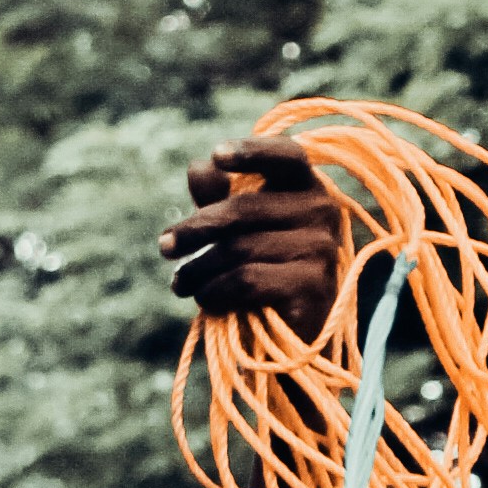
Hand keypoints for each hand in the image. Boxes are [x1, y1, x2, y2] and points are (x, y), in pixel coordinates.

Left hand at [164, 137, 349, 327]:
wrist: (294, 335)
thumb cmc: (266, 272)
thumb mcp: (239, 231)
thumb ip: (220, 198)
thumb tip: (197, 167)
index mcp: (307, 187)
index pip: (285, 155)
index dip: (251, 152)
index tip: (216, 154)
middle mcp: (322, 210)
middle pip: (243, 209)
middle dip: (195, 230)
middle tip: (165, 247)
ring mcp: (321, 247)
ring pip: (239, 249)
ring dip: (199, 269)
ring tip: (181, 284)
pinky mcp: (312, 284)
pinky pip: (247, 279)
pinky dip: (216, 291)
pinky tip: (205, 299)